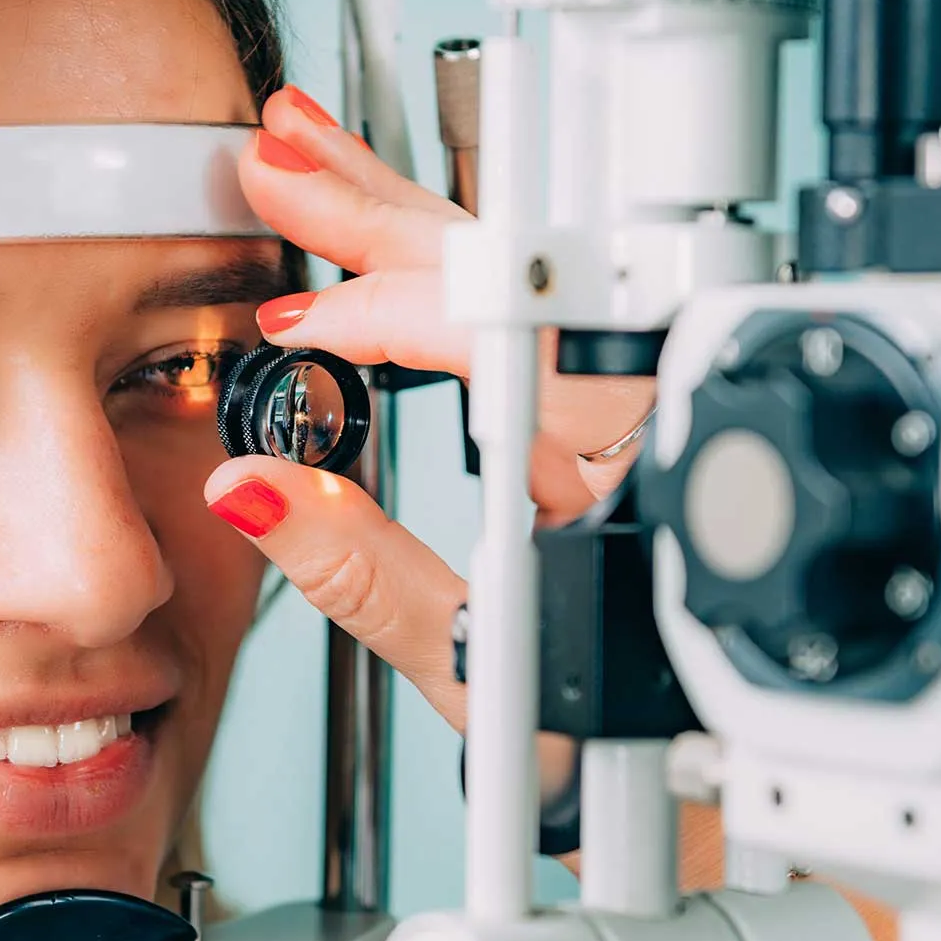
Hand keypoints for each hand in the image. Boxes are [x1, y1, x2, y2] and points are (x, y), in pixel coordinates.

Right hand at [203, 92, 903, 940]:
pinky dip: (438, 269)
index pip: (508, 335)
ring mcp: (630, 408)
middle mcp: (651, 414)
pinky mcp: (603, 417)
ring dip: (404, 218)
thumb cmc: (621, 739)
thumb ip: (365, 578)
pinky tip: (372, 241)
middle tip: (285, 158)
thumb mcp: (482, 676)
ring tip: (312, 165)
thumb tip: (257, 489)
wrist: (683, 782)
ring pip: (521, 278)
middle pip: (518, 270)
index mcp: (645, 462)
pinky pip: (519, 314)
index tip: (298, 320)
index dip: (391, 312)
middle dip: (386, 209)